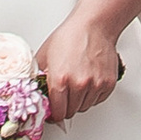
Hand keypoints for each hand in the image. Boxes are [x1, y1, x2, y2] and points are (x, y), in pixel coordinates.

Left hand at [37, 9, 122, 123]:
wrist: (94, 25)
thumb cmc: (70, 36)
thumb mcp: (45, 55)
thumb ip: (38, 76)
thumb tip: (32, 90)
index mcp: (60, 79)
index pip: (57, 113)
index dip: (53, 113)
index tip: (53, 112)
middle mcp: (79, 84)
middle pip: (71, 112)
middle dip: (65, 106)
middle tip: (63, 95)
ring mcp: (95, 85)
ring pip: (84, 107)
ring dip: (79, 100)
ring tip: (76, 84)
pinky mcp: (108, 83)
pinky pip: (98, 100)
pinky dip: (92, 95)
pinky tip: (88, 81)